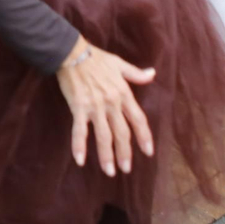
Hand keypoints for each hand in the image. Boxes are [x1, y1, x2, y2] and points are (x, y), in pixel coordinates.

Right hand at [54, 36, 154, 177]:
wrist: (72, 52)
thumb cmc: (96, 57)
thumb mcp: (119, 64)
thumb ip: (136, 74)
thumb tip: (152, 74)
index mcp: (123, 93)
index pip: (138, 119)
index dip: (144, 137)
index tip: (148, 152)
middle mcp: (112, 103)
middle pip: (122, 133)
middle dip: (125, 153)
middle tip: (126, 169)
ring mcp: (95, 106)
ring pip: (104, 136)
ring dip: (107, 155)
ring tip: (109, 171)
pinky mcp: (79, 107)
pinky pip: (80, 130)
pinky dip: (79, 145)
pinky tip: (80, 160)